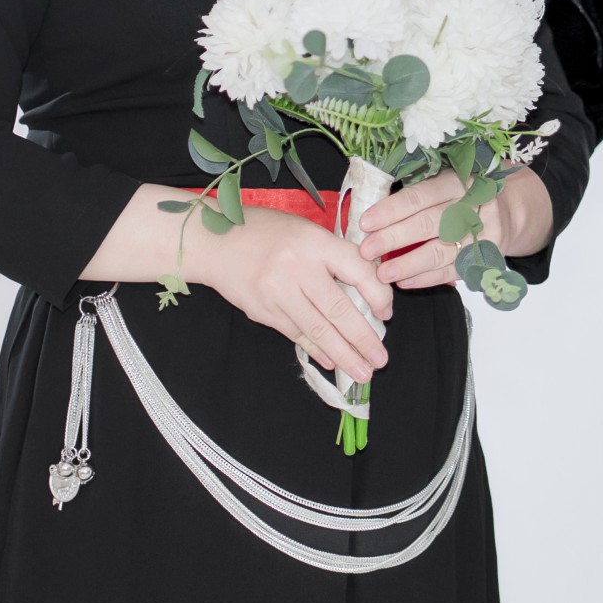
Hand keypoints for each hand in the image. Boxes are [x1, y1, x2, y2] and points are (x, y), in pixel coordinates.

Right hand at [181, 201, 395, 384]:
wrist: (215, 242)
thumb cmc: (266, 231)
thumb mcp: (306, 231)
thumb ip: (333, 256)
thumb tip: (367, 289)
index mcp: (315, 242)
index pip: (358, 272)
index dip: (378, 296)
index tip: (386, 314)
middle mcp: (298, 268)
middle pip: (340, 310)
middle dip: (364, 339)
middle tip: (381, 360)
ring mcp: (279, 293)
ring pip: (319, 330)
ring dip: (344, 354)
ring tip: (362, 371)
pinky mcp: (263, 311)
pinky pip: (296, 334)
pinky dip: (317, 349)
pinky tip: (332, 361)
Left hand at [358, 166, 553, 288]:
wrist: (508, 211)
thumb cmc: (462, 195)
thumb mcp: (444, 181)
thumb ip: (415, 194)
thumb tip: (370, 212)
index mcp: (458, 181)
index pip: (420, 196)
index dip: (391, 210)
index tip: (365, 223)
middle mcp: (472, 206)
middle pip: (428, 224)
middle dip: (393, 238)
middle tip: (366, 250)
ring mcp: (481, 234)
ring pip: (439, 252)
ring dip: (408, 264)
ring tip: (382, 274)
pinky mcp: (485, 257)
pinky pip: (451, 271)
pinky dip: (426, 278)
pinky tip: (404, 282)